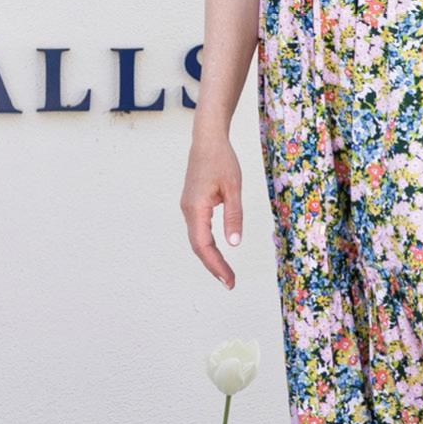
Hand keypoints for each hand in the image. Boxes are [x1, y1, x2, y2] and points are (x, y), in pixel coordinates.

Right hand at [180, 136, 242, 286]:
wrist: (207, 140)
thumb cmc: (222, 160)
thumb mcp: (233, 188)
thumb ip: (234, 216)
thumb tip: (234, 243)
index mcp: (196, 208)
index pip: (204, 245)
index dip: (216, 265)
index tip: (229, 280)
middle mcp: (188, 210)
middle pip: (198, 247)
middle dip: (213, 266)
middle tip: (229, 283)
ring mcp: (188, 208)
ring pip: (197, 240)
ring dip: (210, 258)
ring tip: (225, 273)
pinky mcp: (192, 205)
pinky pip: (198, 231)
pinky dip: (207, 246)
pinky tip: (217, 253)